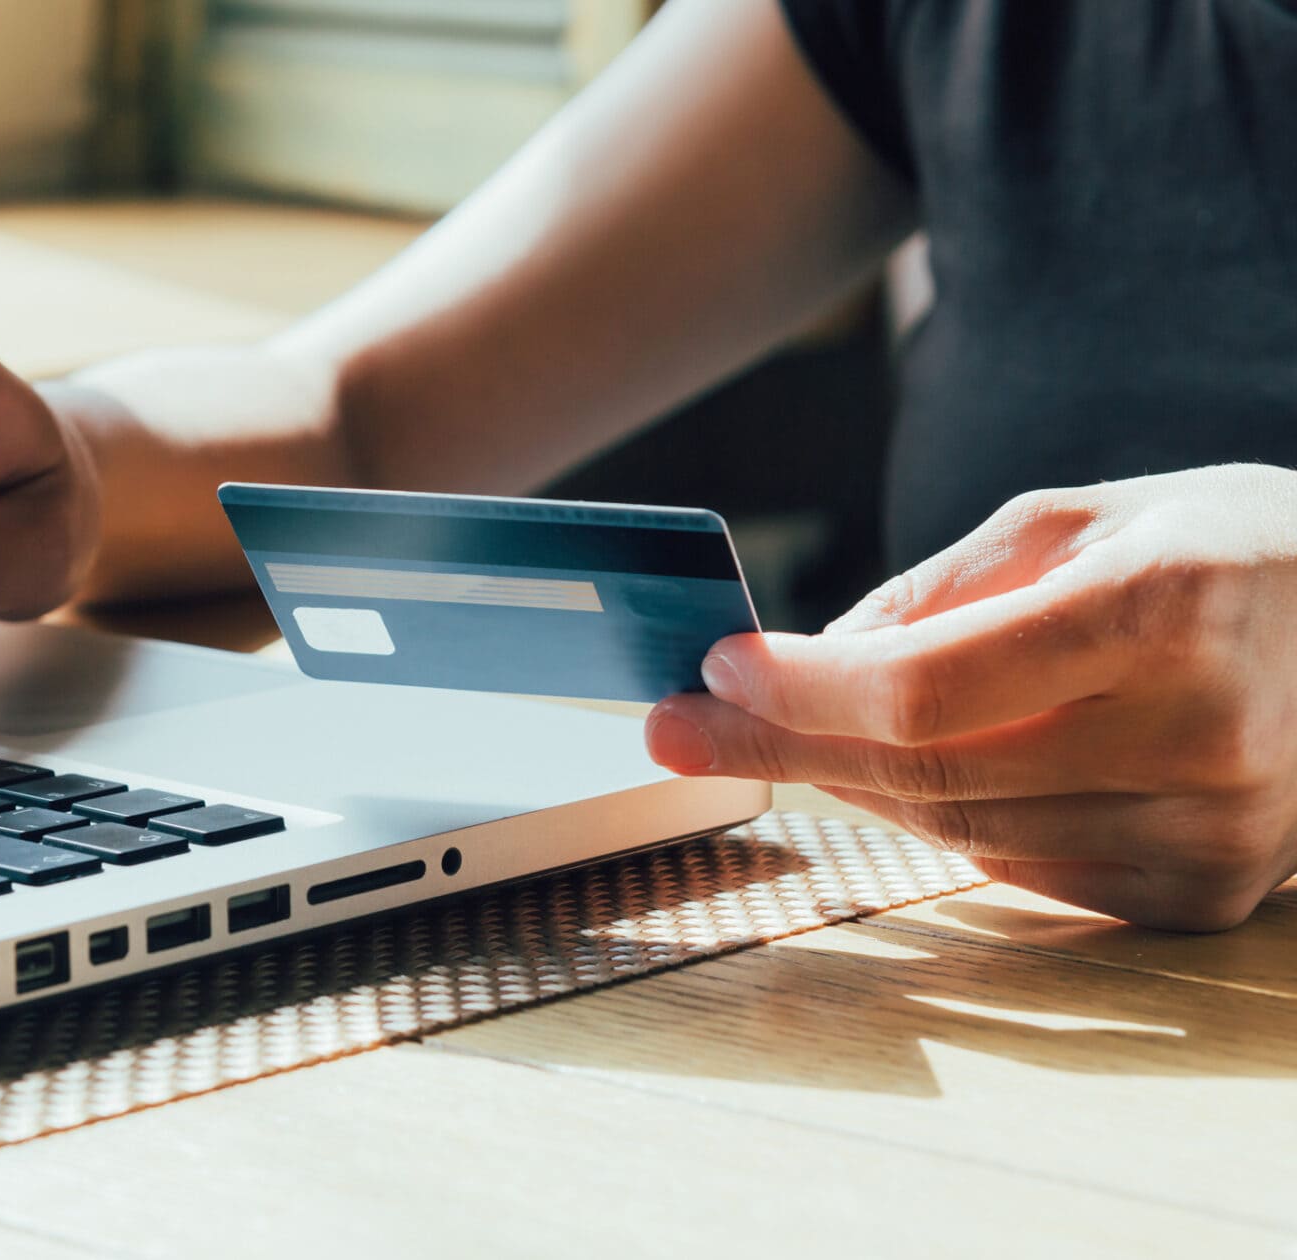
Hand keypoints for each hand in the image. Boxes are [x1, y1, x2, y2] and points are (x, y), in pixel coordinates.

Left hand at [645, 464, 1296, 930]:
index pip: (932, 688)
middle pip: (928, 771)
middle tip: (679, 728)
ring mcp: (1212, 832)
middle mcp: (1202, 733)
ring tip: (787, 736)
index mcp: (1168, 608)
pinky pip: (1019, 869)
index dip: (805, 691)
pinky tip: (902, 775)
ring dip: (851, 783)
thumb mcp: (1077, 520)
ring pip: (960, 831)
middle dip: (783, 746)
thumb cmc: (1217, 555)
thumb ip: (938, 592)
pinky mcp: (1201, 894)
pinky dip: (943, 821)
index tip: (716, 671)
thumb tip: (810, 662)